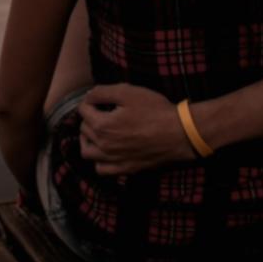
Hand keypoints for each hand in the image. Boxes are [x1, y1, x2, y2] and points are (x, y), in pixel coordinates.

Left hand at [78, 83, 195, 175]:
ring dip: (88, 140)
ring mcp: (114, 160)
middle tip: (101, 111)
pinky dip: (99, 160)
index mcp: (102, 125)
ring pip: (87, 152)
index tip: (98, 99)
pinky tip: (106, 151)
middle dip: (89, 118)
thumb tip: (88, 95)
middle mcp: (104, 146)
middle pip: (84, 130)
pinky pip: (101, 169)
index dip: (89, 101)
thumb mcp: (128, 92)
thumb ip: (103, 92)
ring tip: (97, 132)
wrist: (179, 133)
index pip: (83, 110)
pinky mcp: (125, 169)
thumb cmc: (155, 110)